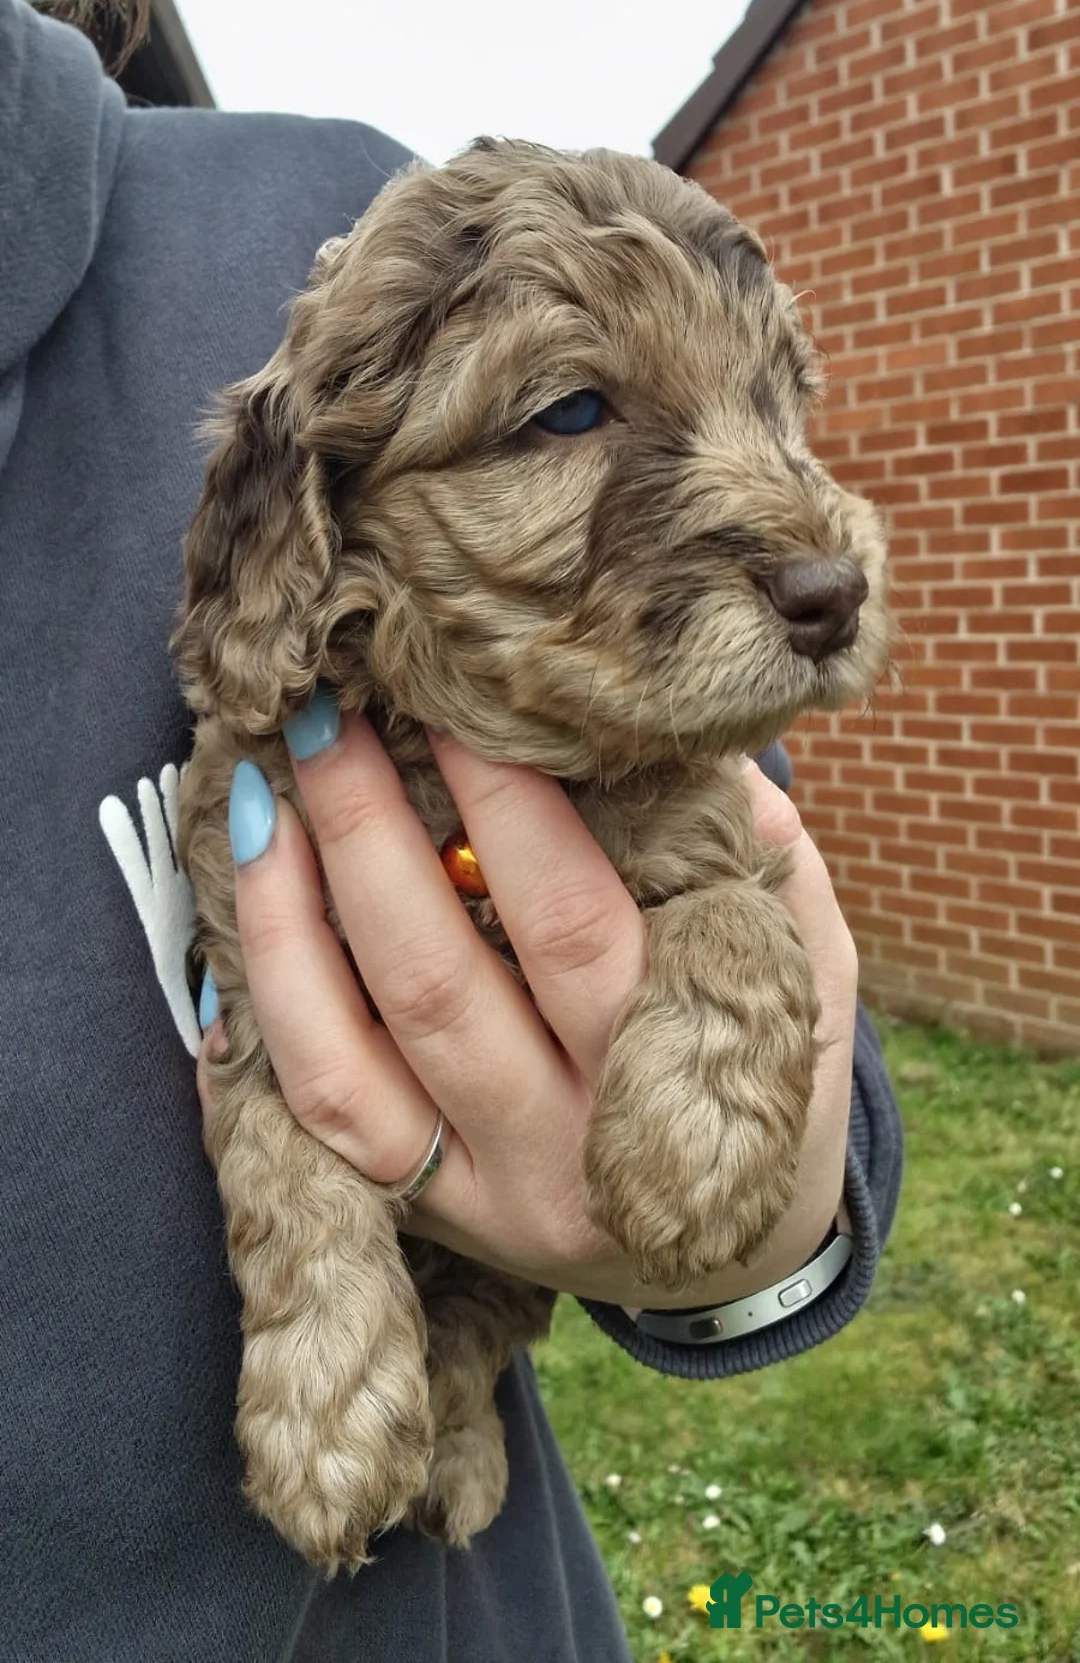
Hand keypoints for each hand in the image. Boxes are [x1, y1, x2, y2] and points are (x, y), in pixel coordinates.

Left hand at [198, 708, 856, 1308]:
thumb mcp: (810, 975)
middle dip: (367, 835)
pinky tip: (234, 930)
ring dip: (287, 919)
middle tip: (328, 719)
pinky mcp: (424, 1216)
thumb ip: (769, 865)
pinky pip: (319, 1123)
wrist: (741, 1259)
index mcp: (672, 1076)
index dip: (502, 805)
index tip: (453, 698)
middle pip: (435, 980)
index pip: (567, 923)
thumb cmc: (772, 1078)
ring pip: (347, 1060)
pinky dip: (266, 1024)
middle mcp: (564, 1148)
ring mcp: (480, 1194)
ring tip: (260, 801)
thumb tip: (695, 745)